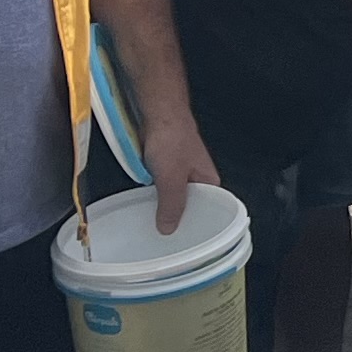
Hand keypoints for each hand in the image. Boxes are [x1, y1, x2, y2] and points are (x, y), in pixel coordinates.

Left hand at [139, 93, 220, 238]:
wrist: (156, 111)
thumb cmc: (172, 136)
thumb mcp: (172, 178)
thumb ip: (171, 205)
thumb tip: (168, 228)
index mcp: (209, 181)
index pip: (208, 210)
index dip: (197, 225)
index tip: (185, 240)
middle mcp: (197, 177)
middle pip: (188, 205)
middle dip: (175, 217)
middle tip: (163, 234)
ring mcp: (179, 171)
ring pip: (171, 196)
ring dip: (160, 203)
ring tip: (151, 218)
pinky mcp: (164, 165)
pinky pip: (158, 186)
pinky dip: (151, 192)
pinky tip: (143, 198)